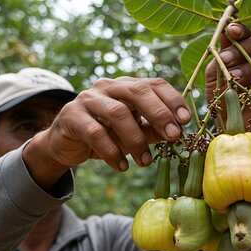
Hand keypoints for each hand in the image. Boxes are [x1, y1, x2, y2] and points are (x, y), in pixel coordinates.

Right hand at [24, 77, 190, 189]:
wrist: (64, 144)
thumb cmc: (104, 135)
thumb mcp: (132, 132)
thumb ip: (153, 129)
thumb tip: (178, 131)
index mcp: (126, 86)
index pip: (153, 83)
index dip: (172, 99)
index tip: (186, 120)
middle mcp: (108, 87)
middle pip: (137, 91)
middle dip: (158, 114)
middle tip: (173, 137)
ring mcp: (88, 99)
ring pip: (117, 113)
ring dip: (136, 139)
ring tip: (145, 162)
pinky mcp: (72, 117)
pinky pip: (95, 132)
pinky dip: (111, 151)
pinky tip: (122, 166)